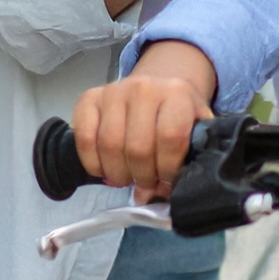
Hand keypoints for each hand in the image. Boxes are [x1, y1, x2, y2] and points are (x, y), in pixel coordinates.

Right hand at [71, 41, 218, 198]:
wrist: (159, 85)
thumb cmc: (178, 114)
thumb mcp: (194, 131)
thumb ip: (185, 162)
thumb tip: (156, 194)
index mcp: (177, 94)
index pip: (170, 137)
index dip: (167, 168)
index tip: (166, 179)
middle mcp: (143, 88)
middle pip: (137, 147)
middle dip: (142, 176)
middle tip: (145, 182)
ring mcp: (113, 91)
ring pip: (109, 145)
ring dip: (117, 173)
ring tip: (126, 177)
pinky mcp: (89, 98)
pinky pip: (84, 139)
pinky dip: (93, 163)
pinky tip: (105, 169)